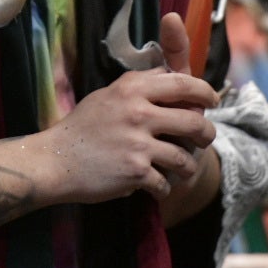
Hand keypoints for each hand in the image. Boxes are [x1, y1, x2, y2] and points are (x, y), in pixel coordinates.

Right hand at [35, 12, 217, 204]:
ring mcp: (138, 143)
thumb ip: (138, 87)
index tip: (211, 100)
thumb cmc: (81, 127)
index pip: (182, 83)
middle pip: (194, 120)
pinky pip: (165, 184)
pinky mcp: (135, 172)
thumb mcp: (108, 94)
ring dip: (188, 168)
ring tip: (182, 171)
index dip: (203, 92)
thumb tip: (170, 78)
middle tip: (206, 139)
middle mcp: (138, 112)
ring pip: (185, 158)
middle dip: (207, 133)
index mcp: (131, 88)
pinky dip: (163, 189)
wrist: (56, 160)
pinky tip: (155, 188)